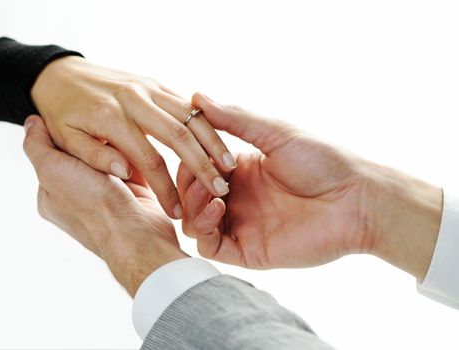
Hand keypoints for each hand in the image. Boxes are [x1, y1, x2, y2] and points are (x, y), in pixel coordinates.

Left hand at [23, 115, 186, 296]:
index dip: (63, 134)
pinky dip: (135, 157)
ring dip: (116, 149)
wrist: (138, 235)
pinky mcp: (133, 194)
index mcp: (52, 195)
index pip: (53, 153)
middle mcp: (78, 196)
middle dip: (93, 142)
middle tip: (102, 126)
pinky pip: (132, 167)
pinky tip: (138, 146)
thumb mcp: (53, 171)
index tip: (73, 117)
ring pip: (109, 159)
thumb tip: (31, 122)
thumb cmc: (94, 206)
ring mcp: (106, 196)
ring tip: (122, 135)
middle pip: (83, 154)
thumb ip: (37, 147)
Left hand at [31, 56, 234, 218]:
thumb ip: (93, 157)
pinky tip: (216, 142)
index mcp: (110, 117)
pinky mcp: (156, 84)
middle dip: (202, 164)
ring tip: (228, 167)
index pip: (148, 159)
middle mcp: (133, 99)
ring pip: (190, 116)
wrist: (60, 76)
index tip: (177, 212)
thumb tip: (126, 170)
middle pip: (178, 134)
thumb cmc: (62, 116)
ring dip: (212, 142)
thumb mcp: (65, 142)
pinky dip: (205, 123)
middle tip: (221, 188)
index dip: (165, 188)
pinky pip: (187, 104)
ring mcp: (147, 88)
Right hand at [178, 93, 441, 279]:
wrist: (355, 200)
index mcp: (241, 170)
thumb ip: (235, 120)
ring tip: (209, 192)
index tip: (190, 149)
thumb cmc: (322, 162)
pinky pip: (210, 246)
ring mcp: (240, 224)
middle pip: (191, 196)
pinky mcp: (247, 250)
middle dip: (187, 184)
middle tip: (198, 175)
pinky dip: (203, 229)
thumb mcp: (275, 133)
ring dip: (192, 206)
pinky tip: (217, 208)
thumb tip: (197, 98)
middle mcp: (237, 197)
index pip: (197, 167)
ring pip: (194, 222)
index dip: (188, 160)